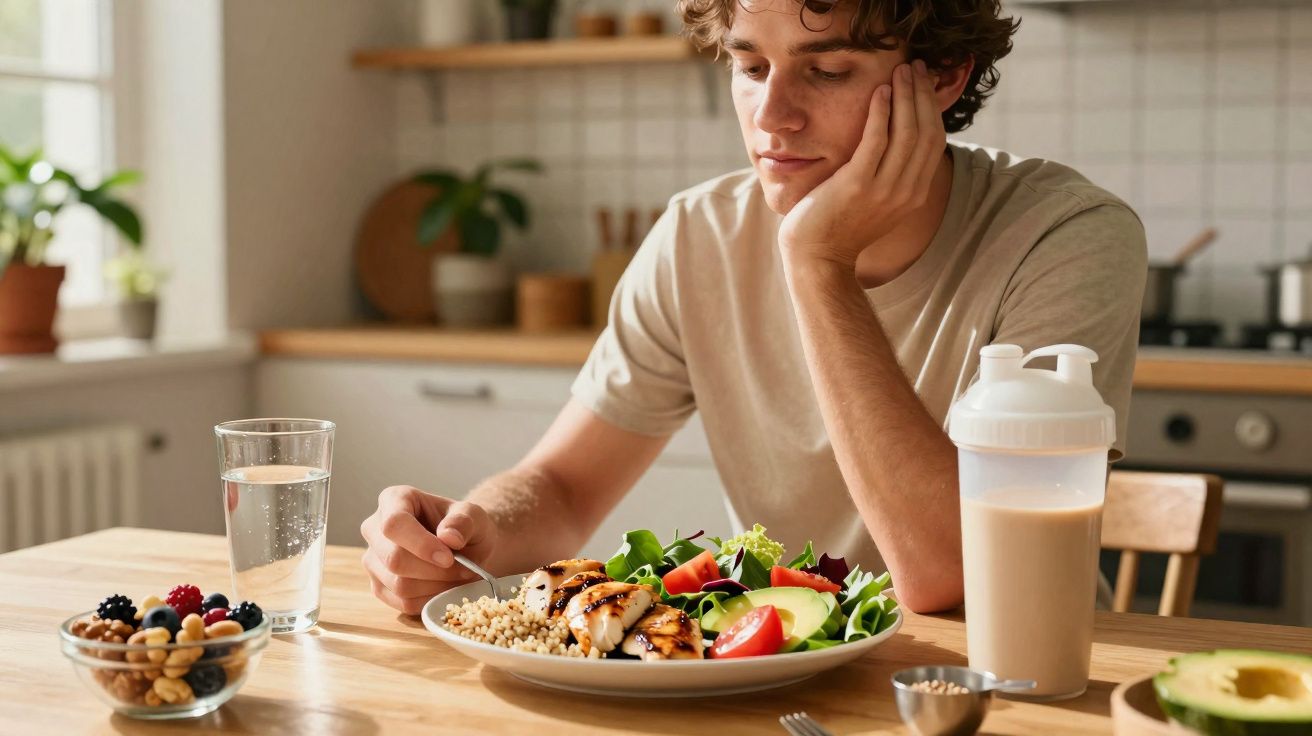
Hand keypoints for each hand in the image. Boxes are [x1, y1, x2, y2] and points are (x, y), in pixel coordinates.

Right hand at [360, 485, 497, 614]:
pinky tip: (445, 587)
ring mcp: (373, 560)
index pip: (394, 524)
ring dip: (437, 586)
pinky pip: (403, 603)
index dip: (420, 544)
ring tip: (458, 576)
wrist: (467, 548)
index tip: (448, 557)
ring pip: (399, 585)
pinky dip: (431, 599)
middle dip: (435, 570)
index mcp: (394, 500)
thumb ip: (464, 521)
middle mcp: (375, 528)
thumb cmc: (465, 527)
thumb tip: (448, 536)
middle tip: (464, 569)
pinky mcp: (379, 586)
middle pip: (394, 559)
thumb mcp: (474, 516)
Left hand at [778, 60, 946, 267]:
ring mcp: (883, 190)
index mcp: (915, 194)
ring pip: (905, 132)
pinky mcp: (857, 185)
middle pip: (924, 131)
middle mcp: (906, 191)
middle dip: (921, 94)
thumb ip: (894, 174)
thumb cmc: (841, 225)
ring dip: (904, 96)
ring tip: (898, 72)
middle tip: (914, 67)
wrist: (818, 257)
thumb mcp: (878, 200)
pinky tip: (879, 92)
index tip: (923, 82)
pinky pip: (875, 141)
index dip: (931, 107)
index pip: (934, 140)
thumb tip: (900, 140)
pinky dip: (881, 113)